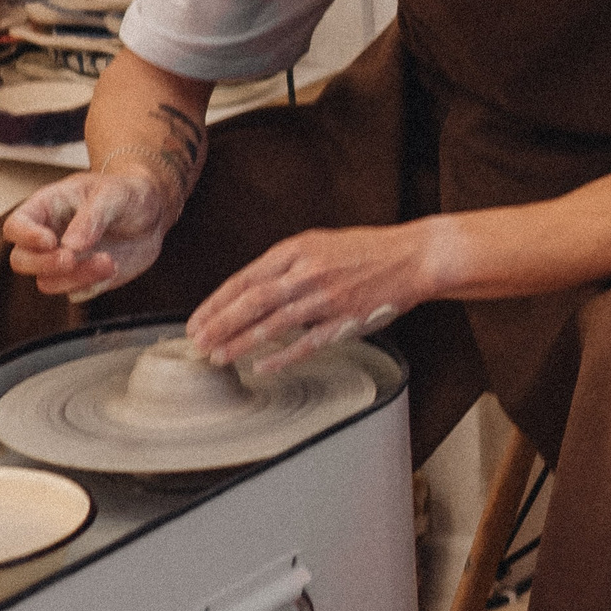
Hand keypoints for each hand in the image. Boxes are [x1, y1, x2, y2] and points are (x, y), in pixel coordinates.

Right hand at [4, 170, 174, 301]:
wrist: (153, 214)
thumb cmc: (127, 193)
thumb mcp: (113, 194)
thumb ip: (91, 217)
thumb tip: (70, 245)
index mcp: (46, 208)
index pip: (16, 226)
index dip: (25, 237)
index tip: (51, 241)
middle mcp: (48, 237)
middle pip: (21, 261)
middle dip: (43, 264)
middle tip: (71, 259)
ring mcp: (64, 261)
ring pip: (48, 282)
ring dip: (76, 278)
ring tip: (109, 261)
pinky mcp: (83, 280)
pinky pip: (76, 294)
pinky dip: (92, 286)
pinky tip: (113, 267)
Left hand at [186, 223, 428, 373]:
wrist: (413, 257)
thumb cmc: (367, 251)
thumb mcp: (320, 244)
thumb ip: (286, 265)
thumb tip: (252, 290)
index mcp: (298, 249)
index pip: (245, 279)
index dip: (217, 303)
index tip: (197, 321)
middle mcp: (308, 272)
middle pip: (252, 301)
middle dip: (219, 325)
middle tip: (196, 344)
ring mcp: (326, 298)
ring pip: (273, 323)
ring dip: (241, 342)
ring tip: (218, 357)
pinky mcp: (345, 320)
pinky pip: (307, 343)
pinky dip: (282, 356)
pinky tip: (262, 367)